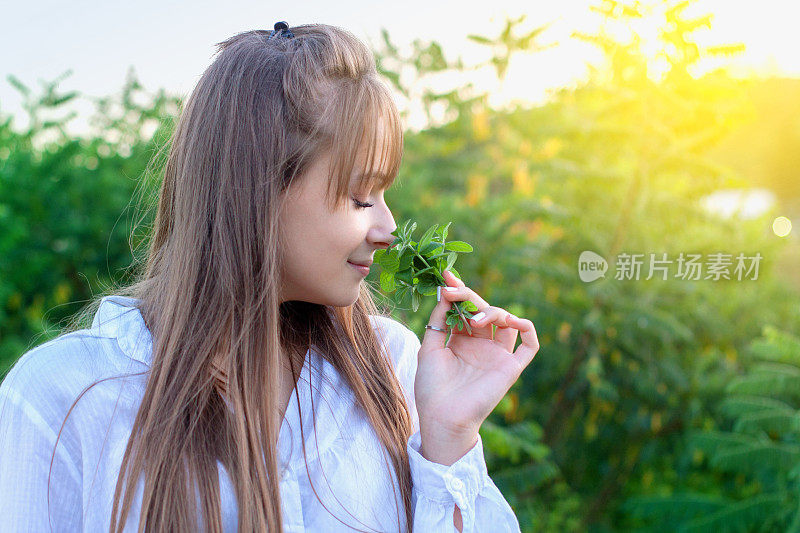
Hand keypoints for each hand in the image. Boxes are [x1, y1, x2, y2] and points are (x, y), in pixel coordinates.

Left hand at [414, 270, 539, 461]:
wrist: (442, 417)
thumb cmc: (431, 387)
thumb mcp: (430, 347)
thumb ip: (439, 319)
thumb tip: (446, 292)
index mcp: (461, 340)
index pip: (465, 309)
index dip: (459, 292)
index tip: (447, 278)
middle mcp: (480, 345)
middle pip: (484, 310)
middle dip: (470, 296)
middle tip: (455, 289)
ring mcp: (497, 355)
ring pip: (506, 321)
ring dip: (493, 311)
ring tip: (475, 318)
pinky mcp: (511, 367)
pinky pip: (529, 345)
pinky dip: (526, 328)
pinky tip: (511, 321)